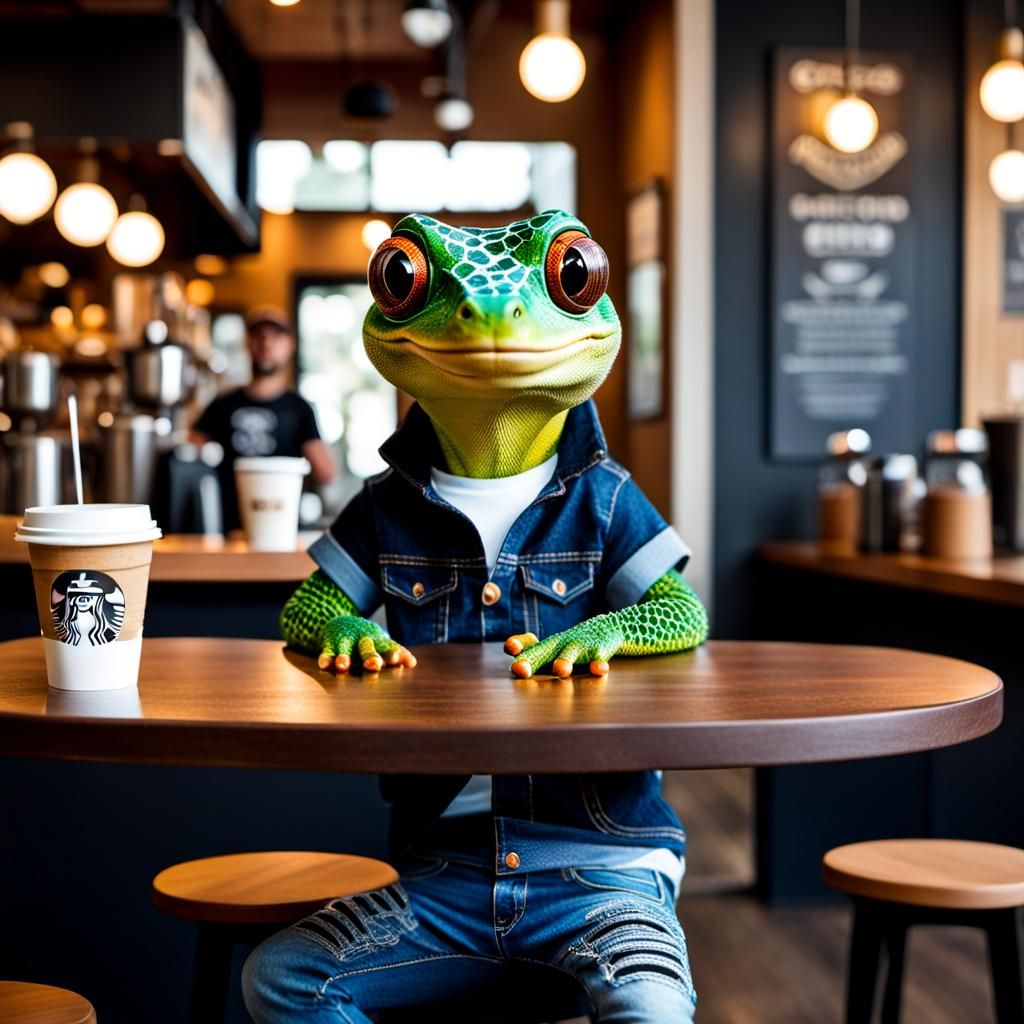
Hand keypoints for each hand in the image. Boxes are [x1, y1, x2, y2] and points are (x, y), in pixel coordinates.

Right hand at [318, 615, 415, 673]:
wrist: (345, 623)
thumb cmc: (370, 641)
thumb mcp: (383, 645)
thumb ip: (397, 653)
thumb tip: (413, 663)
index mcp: (378, 642)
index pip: (387, 647)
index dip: (392, 653)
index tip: (397, 659)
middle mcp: (363, 641)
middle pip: (367, 648)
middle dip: (370, 656)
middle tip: (374, 664)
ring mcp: (347, 642)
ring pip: (345, 649)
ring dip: (344, 657)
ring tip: (343, 665)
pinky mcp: (331, 644)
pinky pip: (327, 651)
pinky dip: (326, 657)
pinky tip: (324, 664)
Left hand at [504, 615, 623, 678]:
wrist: (606, 629)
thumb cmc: (571, 647)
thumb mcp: (551, 653)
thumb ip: (532, 659)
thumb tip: (515, 669)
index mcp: (546, 647)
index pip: (528, 645)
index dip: (518, 644)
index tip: (510, 648)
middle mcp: (559, 645)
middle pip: (543, 652)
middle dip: (530, 661)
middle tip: (520, 670)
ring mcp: (579, 647)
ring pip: (570, 654)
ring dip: (565, 661)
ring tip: (559, 670)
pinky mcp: (598, 650)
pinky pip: (598, 658)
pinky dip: (598, 664)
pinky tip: (598, 669)